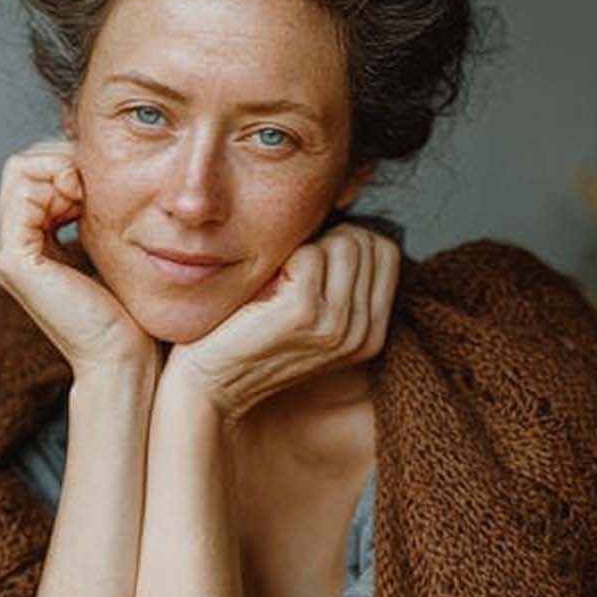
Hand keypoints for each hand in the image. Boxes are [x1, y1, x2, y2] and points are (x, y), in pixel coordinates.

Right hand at [0, 138, 158, 379]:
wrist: (125, 359)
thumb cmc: (131, 314)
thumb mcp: (116, 252)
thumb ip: (101, 219)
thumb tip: (106, 179)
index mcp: (34, 247)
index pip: (34, 174)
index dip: (66, 164)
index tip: (101, 183)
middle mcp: (16, 250)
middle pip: (23, 168)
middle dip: (62, 161)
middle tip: (95, 184)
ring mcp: (10, 256)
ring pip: (20, 172)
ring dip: (60, 169)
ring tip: (89, 194)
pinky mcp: (16, 262)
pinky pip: (24, 193)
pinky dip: (55, 182)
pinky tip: (84, 201)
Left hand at [161, 224, 401, 423]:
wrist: (211, 383)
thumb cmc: (252, 335)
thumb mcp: (310, 312)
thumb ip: (338, 278)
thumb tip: (346, 213)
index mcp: (372, 334)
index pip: (385, 251)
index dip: (350, 238)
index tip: (315, 256)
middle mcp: (362, 333)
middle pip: (368, 242)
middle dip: (330, 238)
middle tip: (292, 265)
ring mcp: (337, 325)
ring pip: (345, 243)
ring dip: (308, 247)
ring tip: (281, 276)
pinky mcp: (303, 314)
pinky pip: (310, 253)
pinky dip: (286, 256)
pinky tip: (267, 284)